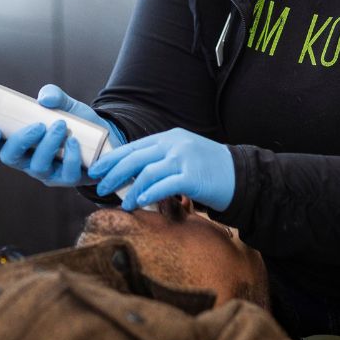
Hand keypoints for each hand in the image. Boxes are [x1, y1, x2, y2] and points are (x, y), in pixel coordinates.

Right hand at [0, 85, 124, 187]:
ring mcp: (47, 172)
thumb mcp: (64, 104)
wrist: (102, 136)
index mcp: (20, 143)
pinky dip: (69, 157)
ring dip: (48, 145)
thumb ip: (54, 95)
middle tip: (38, 126)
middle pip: (11, 158)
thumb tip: (45, 98)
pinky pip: (65, 174)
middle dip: (20, 141)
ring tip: (60, 126)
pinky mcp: (67, 179)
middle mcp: (28, 160)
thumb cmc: (74, 121)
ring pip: (38, 167)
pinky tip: (74, 141)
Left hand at [88, 128, 234, 211]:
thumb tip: (133, 176)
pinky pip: (163, 186)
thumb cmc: (211, 170)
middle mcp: (175, 144)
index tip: (97, 169)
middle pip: (135, 157)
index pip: (134, 146)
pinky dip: (147, 194)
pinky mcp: (192, 176)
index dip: (113, 158)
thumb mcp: (184, 155)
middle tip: (99, 186)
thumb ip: (162, 160)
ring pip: (146, 172)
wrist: (242, 176)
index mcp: (170, 137)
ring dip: (130, 189)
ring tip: (122, 203)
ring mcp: (184, 159)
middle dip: (113, 172)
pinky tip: (139, 203)